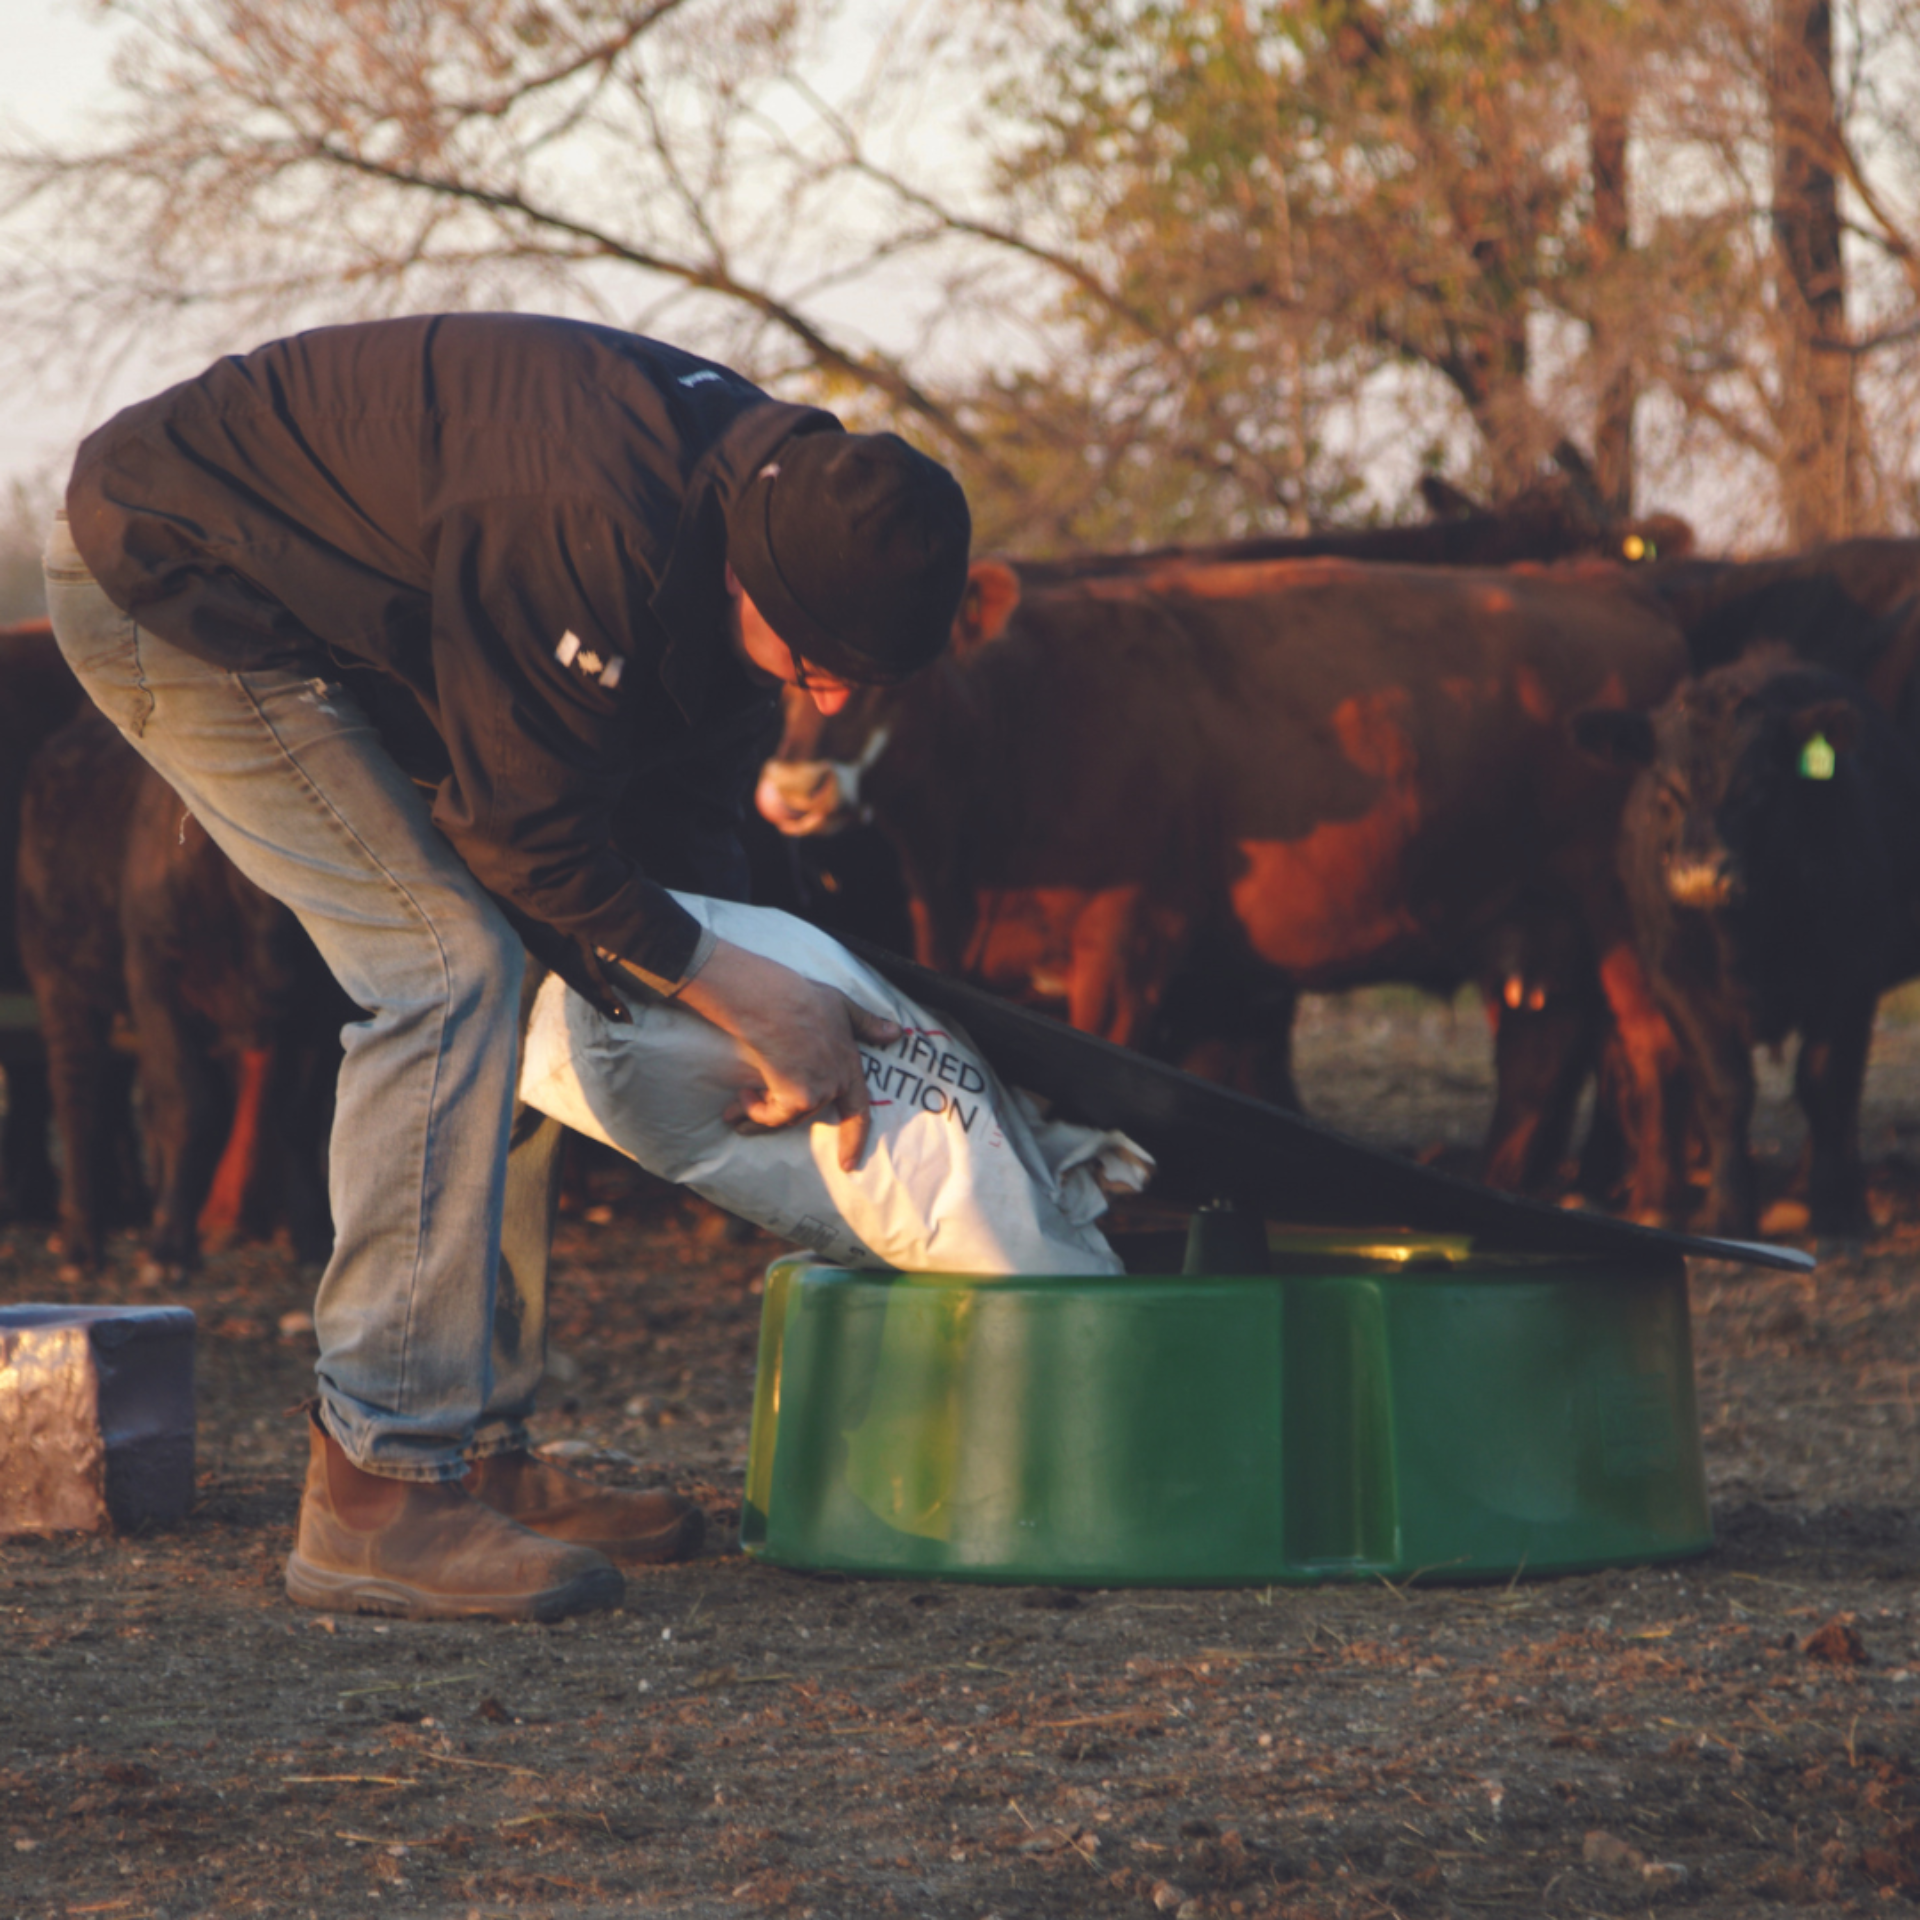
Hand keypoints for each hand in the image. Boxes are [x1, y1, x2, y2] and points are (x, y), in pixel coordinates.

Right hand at [674, 939, 900, 1170]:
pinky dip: (752, 1109)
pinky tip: (740, 1095)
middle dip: (774, 1115)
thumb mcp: (843, 1006)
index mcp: (850, 1067)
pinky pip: (770, 1115)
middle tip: (744, 1121)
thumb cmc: (804, 999)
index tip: (848, 1165)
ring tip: (730, 1116)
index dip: (854, 1140)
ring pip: (785, 1116)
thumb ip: (867, 1023)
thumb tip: (896, 1032)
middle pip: (807, 1112)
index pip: (859, 1112)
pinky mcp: (795, 1098)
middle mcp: (836, 1084)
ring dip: (755, 1116)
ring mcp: (818, 1093)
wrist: (775, 1003)